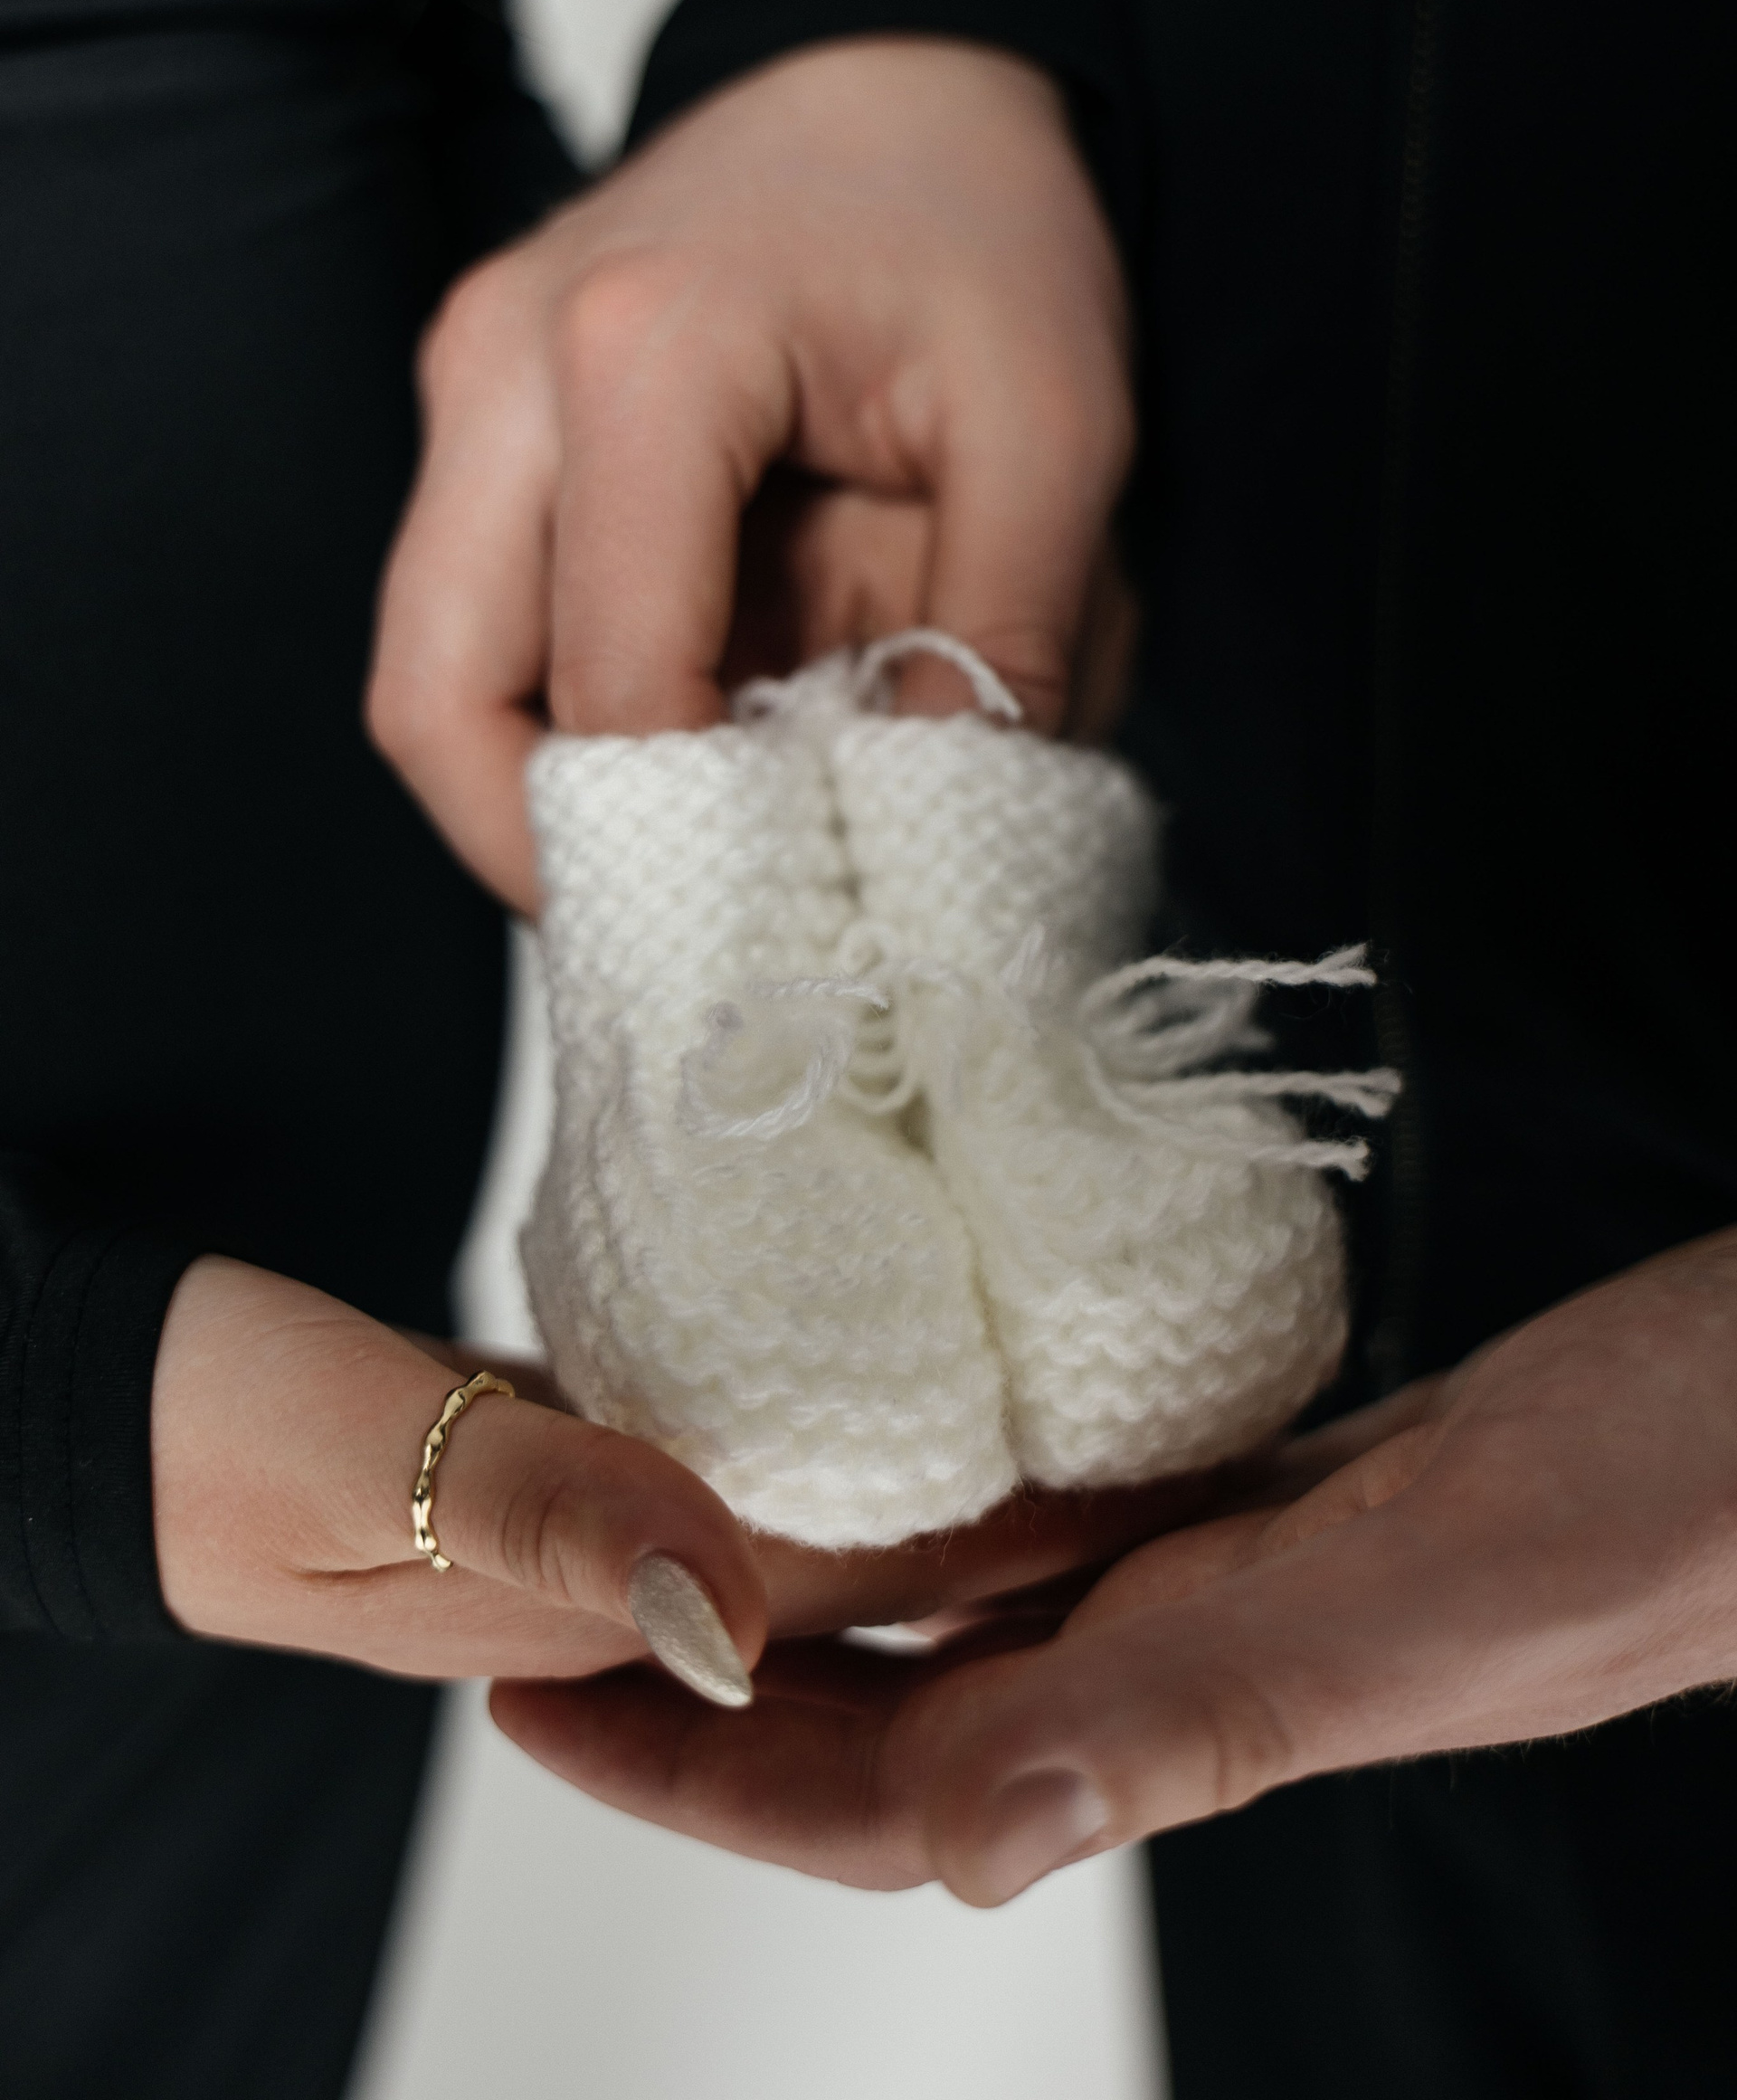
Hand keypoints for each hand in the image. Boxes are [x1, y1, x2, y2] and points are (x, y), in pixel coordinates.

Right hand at [154, 1257, 1209, 1682]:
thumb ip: (545, 1519)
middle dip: (989, 1501)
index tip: (1128, 1464)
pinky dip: (799, 1384)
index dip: (990, 1535)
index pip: (842, 1585)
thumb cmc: (200, 1429)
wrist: (93, 1401)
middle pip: (844, 1556)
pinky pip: (711, 1428)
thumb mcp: (358, 1460)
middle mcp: (610, 1582)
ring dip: (909, 1440)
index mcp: (587, 1607)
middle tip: (1139, 1400)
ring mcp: (585, 1516)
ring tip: (1045, 1355)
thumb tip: (734, 1613)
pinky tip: (866, 1322)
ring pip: (788, 1493)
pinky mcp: (558, 1442)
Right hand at [367, 37, 1132, 910]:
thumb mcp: (1061, 425)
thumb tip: (926, 835)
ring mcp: (469, 393)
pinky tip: (696, 740)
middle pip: (433, 700)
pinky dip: (570, 715)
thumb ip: (1007, 639)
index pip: (610, 683)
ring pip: (434, 675)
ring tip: (706, 845)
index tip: (801, 921)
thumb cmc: (976, 220)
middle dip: (545, 852)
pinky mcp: (484, 426)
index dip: (697, 838)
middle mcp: (503, 370)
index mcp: (641, 351)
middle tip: (687, 935)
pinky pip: (481, 622)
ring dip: (550, 789)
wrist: (897, 70)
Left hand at [491, 1228, 1736, 1898]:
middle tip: (560, 1583)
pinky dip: (967, 1469)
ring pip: (980, 1606)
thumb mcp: (1433, 1590)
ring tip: (685, 1487)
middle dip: (718, 1676)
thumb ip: (1212, 1708)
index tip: (534, 1693)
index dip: (704, 1764)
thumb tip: (966, 1838)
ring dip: (826, 1569)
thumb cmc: (1672, 1497)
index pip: (895, 1788)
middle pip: (905, 1711)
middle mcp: (1201, 1657)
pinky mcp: (1292, 1475)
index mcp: (1204, 1708)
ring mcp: (1246, 1566)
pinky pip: (1079, 1499)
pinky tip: (911, 1400)